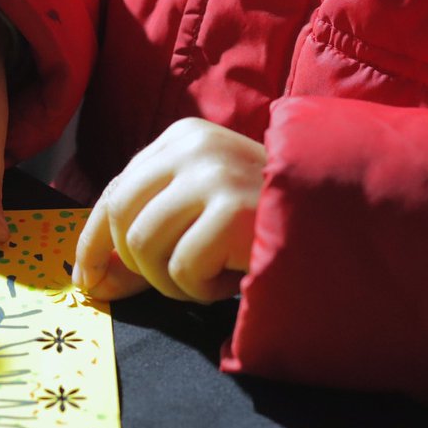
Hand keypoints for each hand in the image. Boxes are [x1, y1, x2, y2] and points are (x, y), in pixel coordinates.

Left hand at [73, 117, 264, 302]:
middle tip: (177, 281)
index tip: (85, 278)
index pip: (114, 191)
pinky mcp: (230, 209)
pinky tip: (236, 275)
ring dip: (173, 281)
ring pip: (142, 245)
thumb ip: (145, 239)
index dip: (92, 241)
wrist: (342, 230)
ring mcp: (213, 173)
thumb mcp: (198, 220)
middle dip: (137, 265)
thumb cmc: (266, 229)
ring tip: (214, 275)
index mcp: (182, 138)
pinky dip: (203, 289)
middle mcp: (193, 145)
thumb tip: (92, 278)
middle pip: (120, 218)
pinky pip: (180, 269)